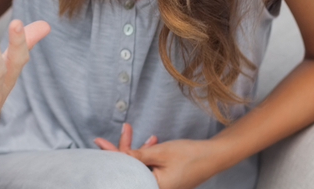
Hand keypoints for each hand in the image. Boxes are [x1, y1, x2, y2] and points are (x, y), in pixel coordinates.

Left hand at [96, 125, 220, 188]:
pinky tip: (151, 141)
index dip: (112, 155)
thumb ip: (136, 156)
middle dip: (124, 149)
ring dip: (137, 150)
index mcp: (155, 188)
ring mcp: (162, 185)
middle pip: (131, 169)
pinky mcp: (165, 180)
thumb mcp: (160, 153)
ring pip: (140, 166)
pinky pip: (150, 167)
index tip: (98, 141)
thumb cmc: (190, 155)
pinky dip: (147, 155)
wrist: (215, 155)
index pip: (126, 171)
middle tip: (120, 130)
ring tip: (132, 130)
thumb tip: (115, 155)